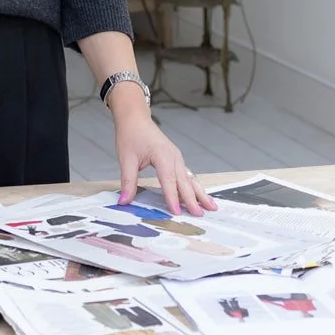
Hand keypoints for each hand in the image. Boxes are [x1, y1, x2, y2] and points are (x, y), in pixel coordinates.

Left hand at [110, 97, 216, 216]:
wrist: (135, 119)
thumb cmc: (130, 135)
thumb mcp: (126, 158)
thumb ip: (127, 181)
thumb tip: (124, 201)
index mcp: (162, 155)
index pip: (168, 180)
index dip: (172, 197)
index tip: (177, 212)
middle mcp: (174, 156)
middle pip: (185, 181)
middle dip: (193, 199)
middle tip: (199, 215)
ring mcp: (177, 157)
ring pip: (190, 178)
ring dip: (200, 193)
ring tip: (211, 207)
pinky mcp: (176, 160)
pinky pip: (188, 175)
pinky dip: (195, 187)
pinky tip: (201, 196)